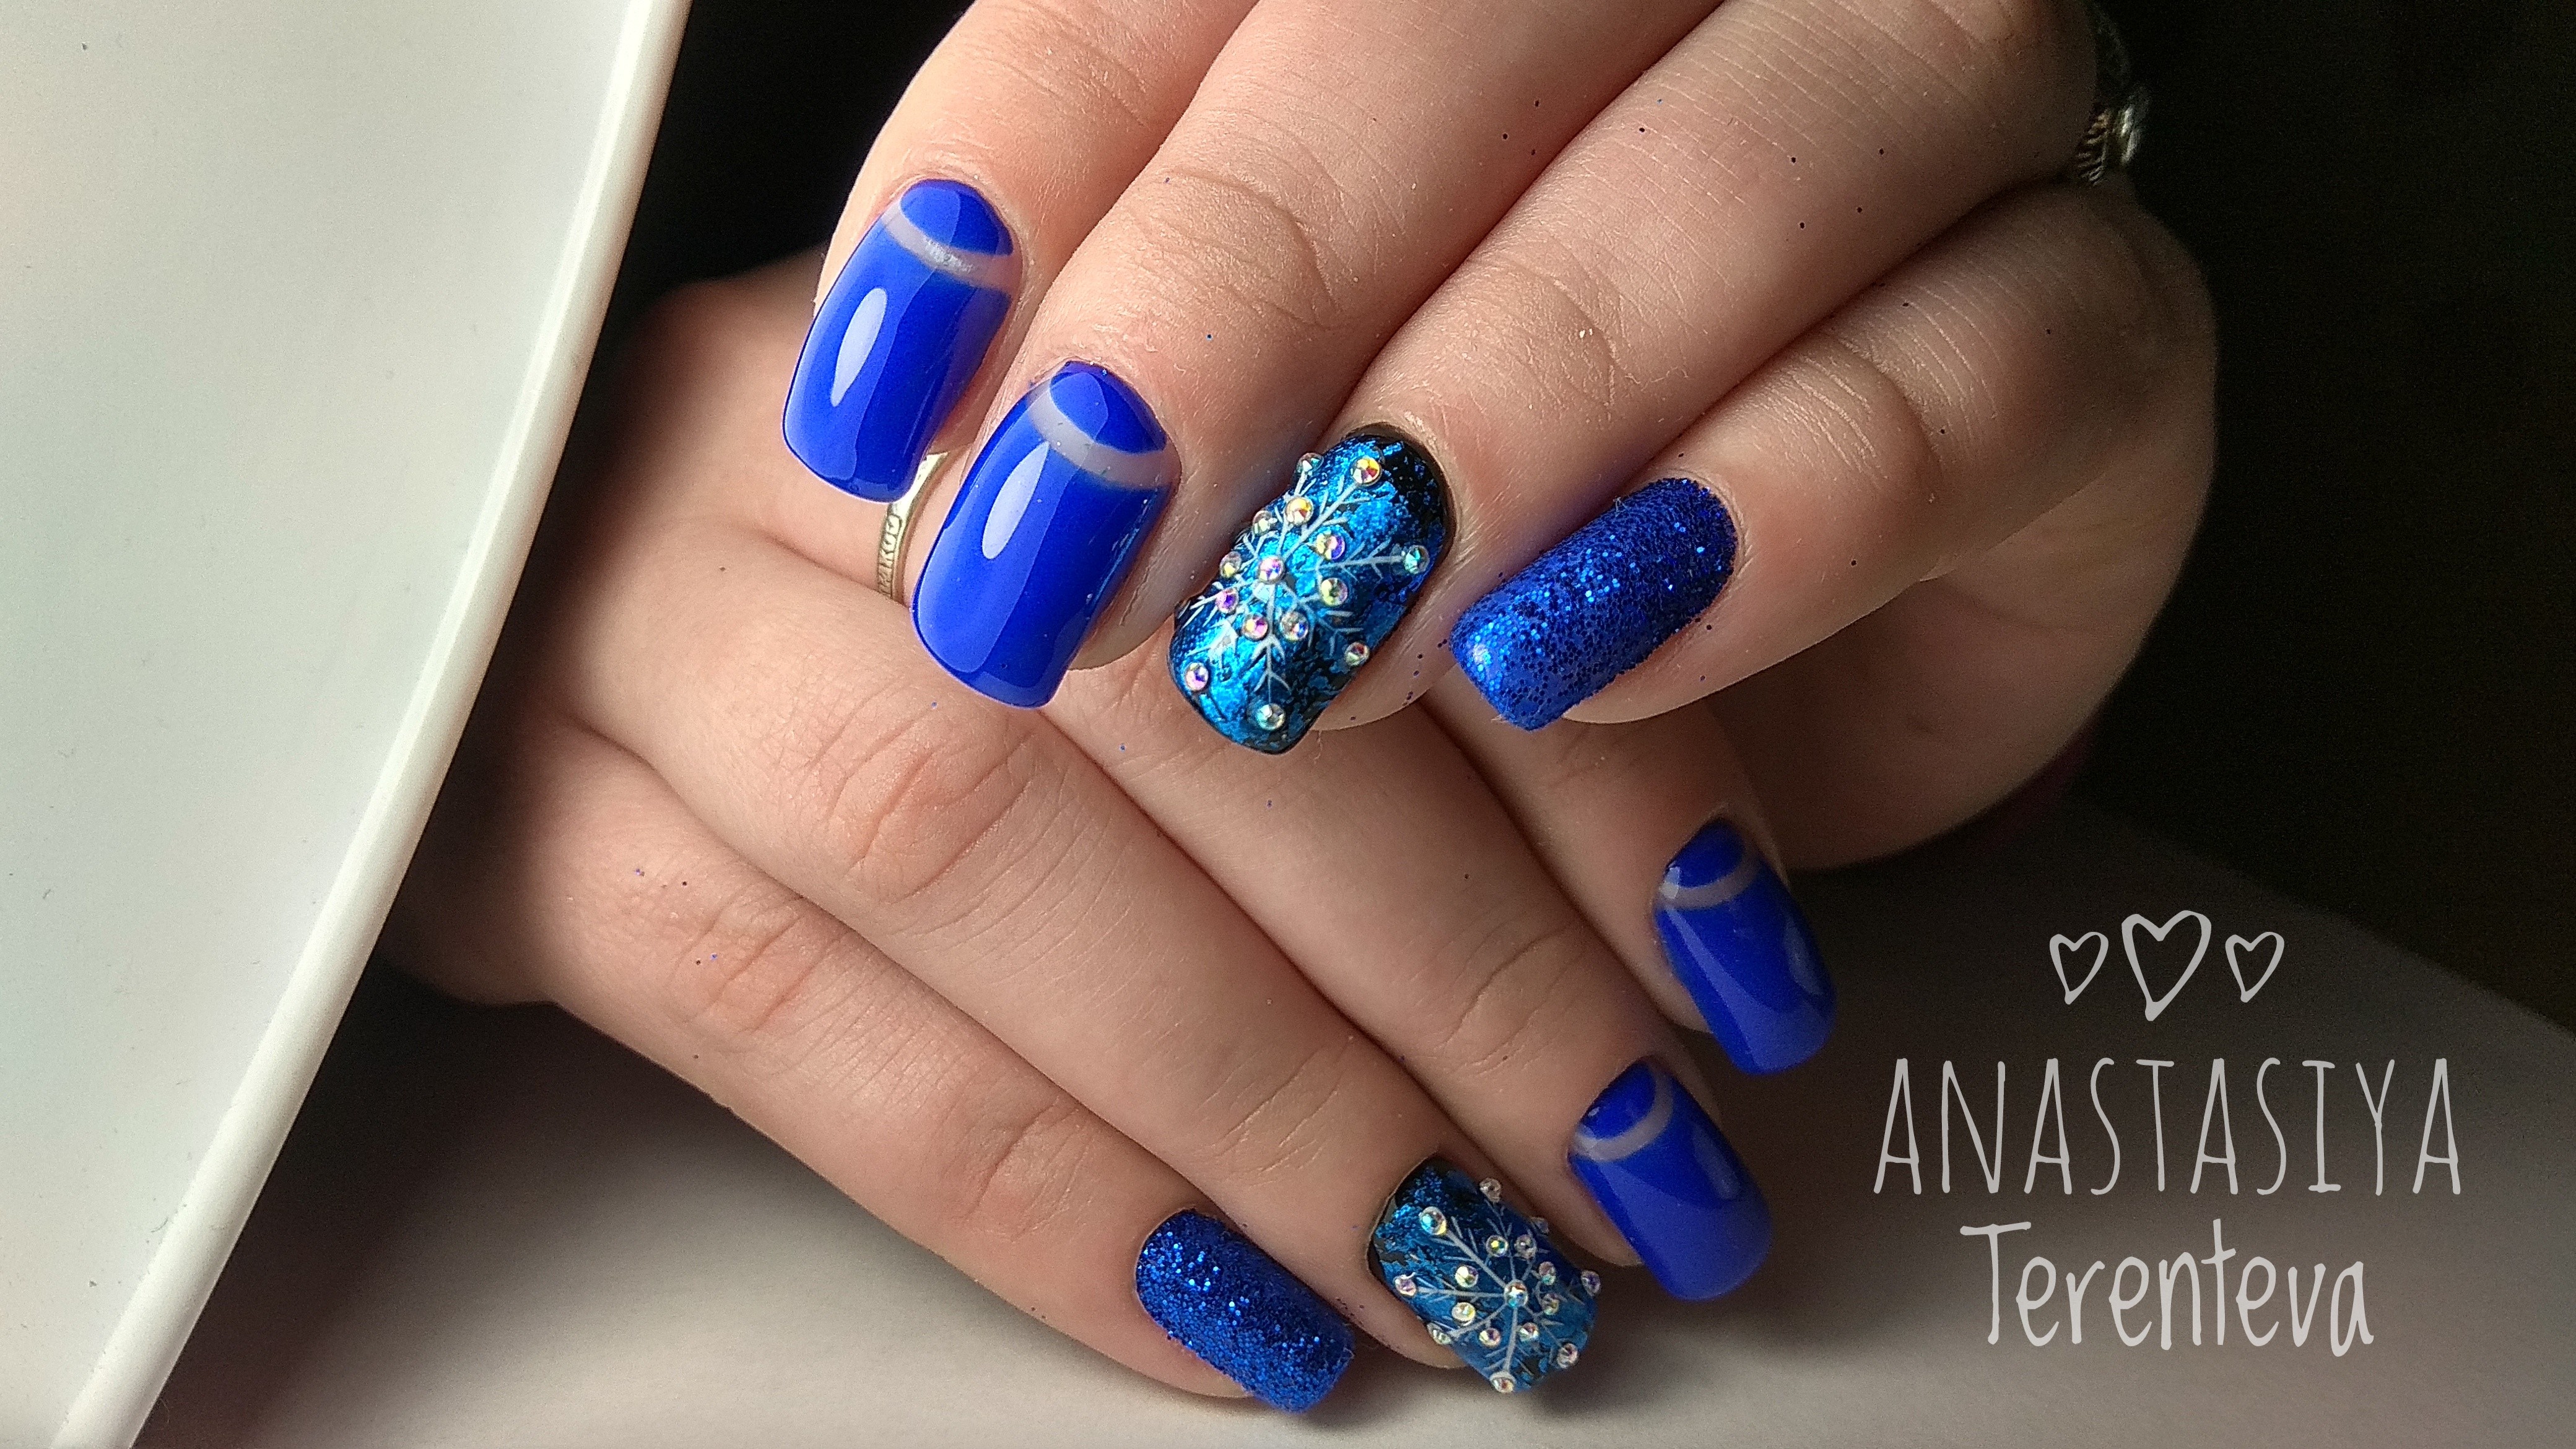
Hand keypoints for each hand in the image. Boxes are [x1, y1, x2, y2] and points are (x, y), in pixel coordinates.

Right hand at [392, 257, 1825, 1409]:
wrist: (536, 582)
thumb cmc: (953, 591)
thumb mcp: (1164, 547)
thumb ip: (1370, 652)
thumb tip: (1679, 907)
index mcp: (1035, 318)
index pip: (1367, 527)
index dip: (1573, 761)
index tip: (1733, 958)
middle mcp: (825, 436)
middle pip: (1173, 696)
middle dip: (1447, 973)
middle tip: (1638, 1167)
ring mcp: (642, 627)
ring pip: (978, 857)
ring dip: (1264, 1107)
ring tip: (1474, 1278)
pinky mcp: (527, 836)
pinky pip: (792, 1040)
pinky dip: (1041, 1203)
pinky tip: (1232, 1322)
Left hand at [782, 0, 2211, 863]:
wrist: (1775, 684)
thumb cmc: (1482, 525)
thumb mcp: (1259, 439)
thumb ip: (1117, 356)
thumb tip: (926, 428)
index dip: (1040, 147)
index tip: (892, 384)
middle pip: (1476, 12)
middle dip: (1252, 282)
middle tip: (1093, 534)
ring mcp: (1944, 122)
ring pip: (1750, 159)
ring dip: (1507, 401)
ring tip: (1328, 626)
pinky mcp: (2100, 336)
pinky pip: (1969, 378)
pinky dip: (1761, 519)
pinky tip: (1574, 660)